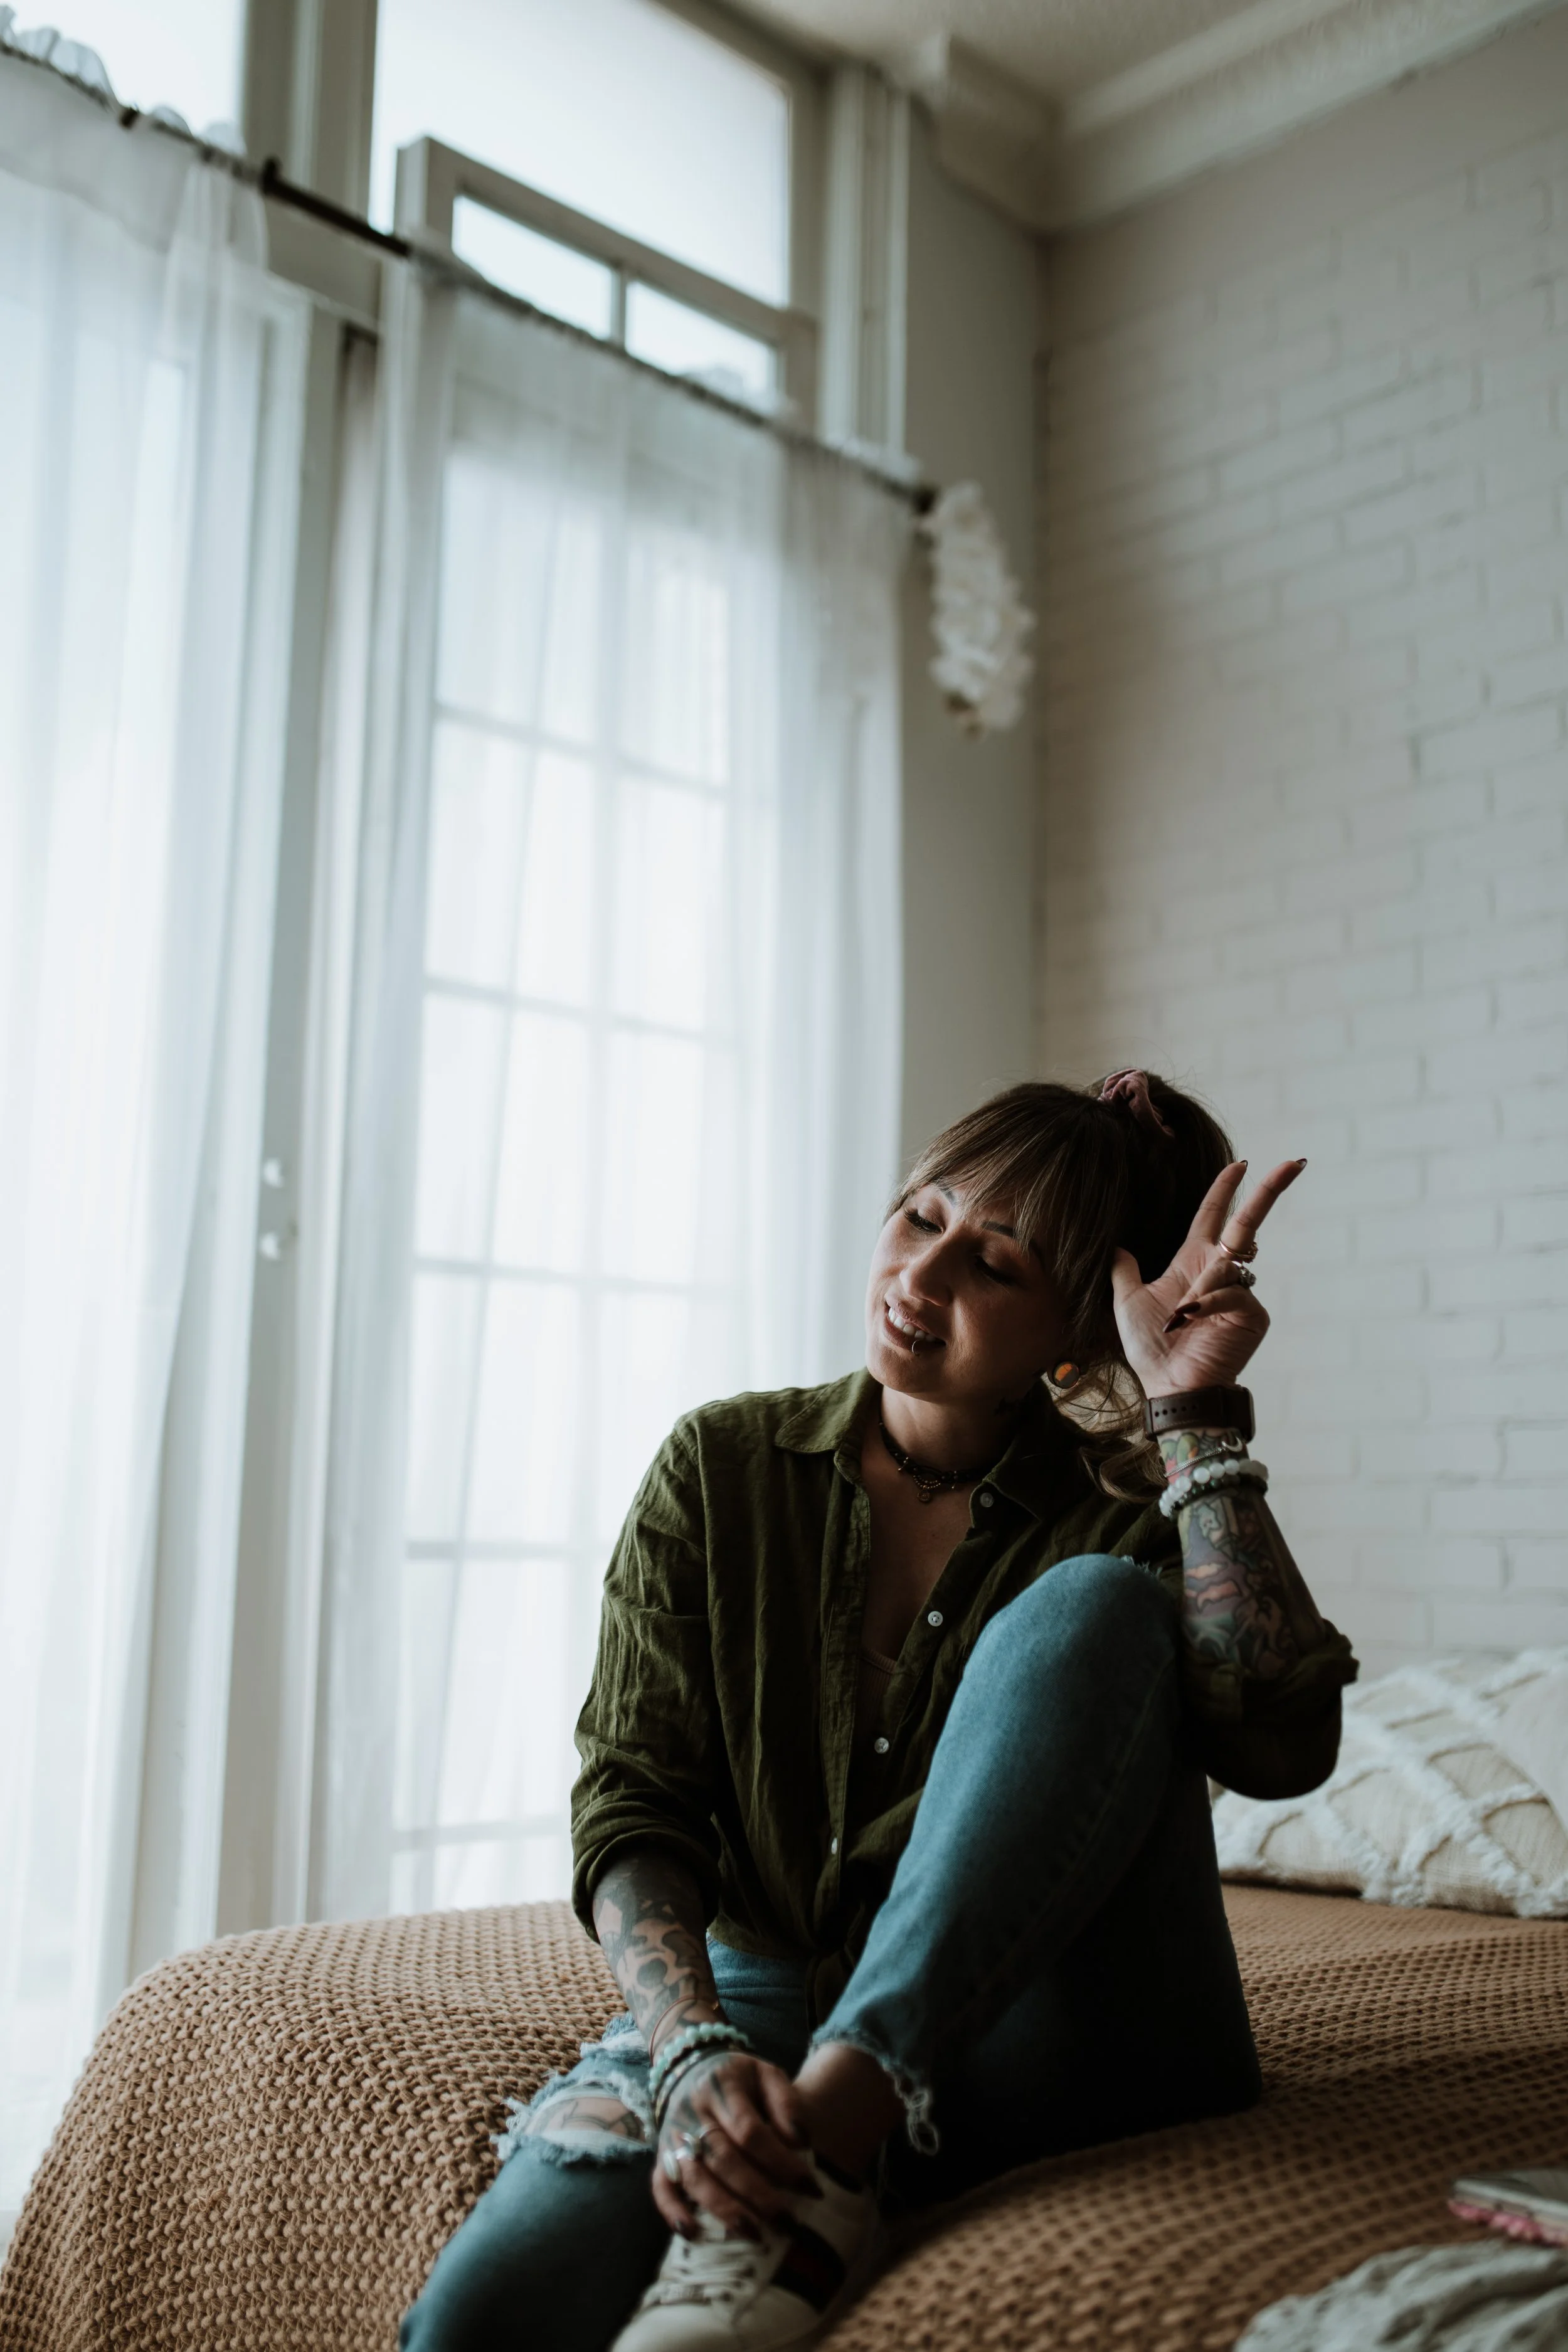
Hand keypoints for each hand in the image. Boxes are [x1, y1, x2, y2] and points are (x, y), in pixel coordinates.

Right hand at [652, 2049, 816, 2238]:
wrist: (692, 2066)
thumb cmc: (740, 2079)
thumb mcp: (767, 2074)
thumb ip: (787, 2102)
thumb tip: (802, 2141)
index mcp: (722, 2088)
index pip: (751, 2132)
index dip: (782, 2163)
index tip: (811, 2188)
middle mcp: (693, 2113)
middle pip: (724, 2160)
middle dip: (759, 2196)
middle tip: (789, 2223)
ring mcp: (672, 2135)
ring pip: (696, 2178)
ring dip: (725, 2210)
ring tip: (756, 2235)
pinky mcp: (660, 2156)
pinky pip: (659, 2186)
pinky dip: (672, 2211)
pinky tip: (692, 2233)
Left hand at [1110, 1157, 1305, 1397]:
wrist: (1169, 1386)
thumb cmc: (1151, 1349)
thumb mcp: (1127, 1300)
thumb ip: (1123, 1270)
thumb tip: (1116, 1246)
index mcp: (1194, 1263)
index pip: (1214, 1216)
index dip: (1225, 1189)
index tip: (1239, 1164)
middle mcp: (1221, 1274)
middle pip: (1248, 1223)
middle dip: (1270, 1192)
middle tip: (1293, 1162)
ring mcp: (1240, 1295)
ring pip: (1228, 1264)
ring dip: (1201, 1286)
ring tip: (1180, 1317)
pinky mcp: (1251, 1316)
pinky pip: (1232, 1293)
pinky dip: (1209, 1302)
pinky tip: (1191, 1319)